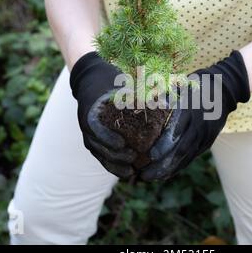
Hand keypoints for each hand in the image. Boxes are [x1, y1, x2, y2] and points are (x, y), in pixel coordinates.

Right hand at [70, 52, 135, 177]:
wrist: (90, 80)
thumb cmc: (109, 80)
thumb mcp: (121, 84)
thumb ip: (138, 94)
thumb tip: (164, 101)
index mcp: (92, 112)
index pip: (96, 130)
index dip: (109, 140)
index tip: (123, 145)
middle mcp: (87, 126)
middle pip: (98, 148)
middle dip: (115, 157)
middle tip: (133, 161)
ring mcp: (89, 135)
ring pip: (100, 155)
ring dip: (115, 166)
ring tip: (132, 172)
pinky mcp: (94, 141)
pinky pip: (101, 156)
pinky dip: (113, 165)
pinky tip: (128, 171)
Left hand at [140, 50, 249, 180]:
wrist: (224, 90)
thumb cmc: (197, 85)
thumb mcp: (181, 85)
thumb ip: (164, 94)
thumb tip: (143, 100)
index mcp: (190, 110)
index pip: (176, 131)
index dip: (164, 145)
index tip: (150, 155)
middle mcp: (198, 126)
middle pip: (180, 150)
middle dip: (162, 164)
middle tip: (144, 174)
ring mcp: (204, 136)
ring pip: (186, 157)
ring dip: (168, 170)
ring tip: (150, 178)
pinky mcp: (207, 142)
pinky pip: (191, 157)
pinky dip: (178, 167)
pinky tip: (165, 175)